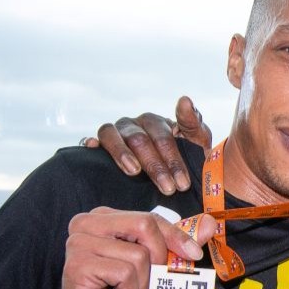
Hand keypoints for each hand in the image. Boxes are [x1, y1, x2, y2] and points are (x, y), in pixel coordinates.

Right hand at [34, 210, 217, 288]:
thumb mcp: (154, 268)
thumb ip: (177, 244)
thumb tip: (210, 224)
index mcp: (102, 218)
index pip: (149, 217)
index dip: (176, 236)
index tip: (194, 254)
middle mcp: (86, 224)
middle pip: (144, 225)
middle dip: (158, 257)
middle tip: (149, 281)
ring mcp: (78, 243)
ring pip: (139, 255)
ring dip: (141, 284)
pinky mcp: (78, 265)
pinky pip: (125, 273)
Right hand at [82, 96, 212, 195]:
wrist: (162, 179)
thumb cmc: (181, 159)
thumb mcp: (195, 144)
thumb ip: (193, 124)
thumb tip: (185, 99)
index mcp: (156, 123)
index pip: (163, 136)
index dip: (173, 159)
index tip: (182, 182)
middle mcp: (134, 124)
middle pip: (141, 140)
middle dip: (156, 166)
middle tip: (168, 189)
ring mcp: (116, 132)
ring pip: (115, 136)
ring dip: (124, 154)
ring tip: (134, 172)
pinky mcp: (99, 142)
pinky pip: (94, 137)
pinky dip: (93, 142)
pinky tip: (94, 149)